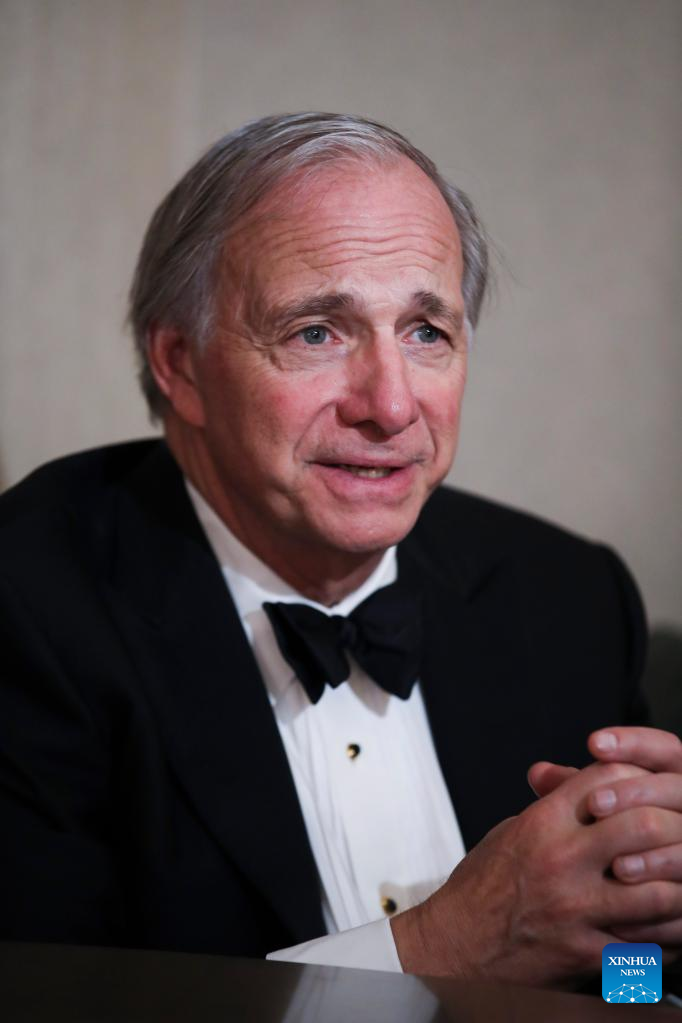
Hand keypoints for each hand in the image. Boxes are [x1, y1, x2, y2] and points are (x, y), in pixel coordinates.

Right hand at [391, 759, 681, 986]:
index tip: (648, 787)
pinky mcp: (583, 954)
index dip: (637, 778)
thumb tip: (590, 789)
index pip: (606, 780)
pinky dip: (667, 941)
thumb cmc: (480, 889)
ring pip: (657, 893)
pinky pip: (646, 950)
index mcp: (542, 823)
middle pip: (642, 828)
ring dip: (679, 888)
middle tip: (678, 834)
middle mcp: (562, 861)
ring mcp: (575, 910)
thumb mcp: (512, 831)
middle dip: (671, 828)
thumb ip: (554, 810)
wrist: (452, 945)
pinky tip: (669, 929)